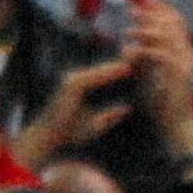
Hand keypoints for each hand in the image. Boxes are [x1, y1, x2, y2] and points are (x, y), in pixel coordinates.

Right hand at [14, 55, 134, 168]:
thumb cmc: (68, 134)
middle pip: (105, 68)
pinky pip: (94, 77)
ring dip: (120, 63)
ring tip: (139, 57)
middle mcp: (76, 79)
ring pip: (102, 70)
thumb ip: (109, 116)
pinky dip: (109, 72)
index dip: (122, 69)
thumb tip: (127, 108)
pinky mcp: (71, 85)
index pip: (106, 75)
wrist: (47, 138)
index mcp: (81, 87)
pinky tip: (124, 68)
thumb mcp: (94, 126)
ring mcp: (72, 81)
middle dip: (124, 61)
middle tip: (145, 54)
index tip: (141, 66)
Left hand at [124, 0, 192, 160]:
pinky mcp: (179, 74)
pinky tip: (130, 53)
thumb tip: (132, 39)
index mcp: (185, 51)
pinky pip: (161, 54)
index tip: (145, 1)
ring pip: (166, 35)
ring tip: (129, 33)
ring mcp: (186, 63)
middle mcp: (188, 53)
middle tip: (133, 12)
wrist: (178, 125)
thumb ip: (146, 55)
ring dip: (145, 31)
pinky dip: (143, 50)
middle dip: (151, 14)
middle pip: (172, 23)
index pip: (177, 21)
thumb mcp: (153, 72)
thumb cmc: (165, 103)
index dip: (161, 8)